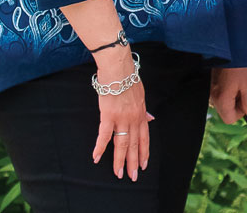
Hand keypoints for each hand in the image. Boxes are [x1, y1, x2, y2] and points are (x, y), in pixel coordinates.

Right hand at [90, 48, 151, 179]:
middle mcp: (134, 119)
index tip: (144, 164)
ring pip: (121, 144)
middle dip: (133, 162)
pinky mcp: (108, 115)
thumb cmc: (129, 79)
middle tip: (133, 177)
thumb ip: (144, 109)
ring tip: (118, 173)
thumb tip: (151, 119)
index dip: (144, 152)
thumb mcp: (142, 95)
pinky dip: (100, 147)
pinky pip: (104, 135)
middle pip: (134, 144)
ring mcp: (121, 118)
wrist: (119, 69)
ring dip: (119, 160)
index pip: (144, 138)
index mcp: (141, 114)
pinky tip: (96, 158)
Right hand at [210, 66, 246, 124]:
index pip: (230, 119)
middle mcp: (213, 98)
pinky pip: (221, 96)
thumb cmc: (239, 65)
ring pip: (224, 104)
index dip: (241, 112)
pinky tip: (233, 80)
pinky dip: (229, 92)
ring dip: (233, 98)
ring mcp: (211, 91)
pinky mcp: (212, 85)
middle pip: (227, 112)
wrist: (228, 47)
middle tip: (244, 89)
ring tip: (239, 83)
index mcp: (221, 101)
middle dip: (238, 105)